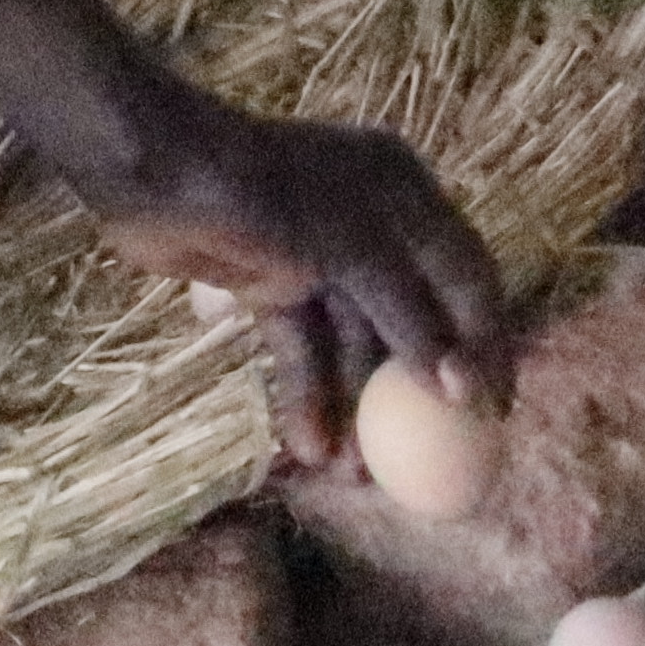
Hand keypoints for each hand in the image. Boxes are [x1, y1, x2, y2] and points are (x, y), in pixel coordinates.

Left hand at [85, 88, 511, 470]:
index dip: (485, 345)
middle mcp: (372, 221)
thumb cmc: (262, 193)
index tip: (493, 414)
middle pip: (412, 319)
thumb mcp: (350, 250)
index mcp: (407, 194)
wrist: (152, 170)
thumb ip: (409, 318)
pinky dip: (308, 392)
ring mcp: (318, 254)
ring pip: (353, 341)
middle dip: (412, 392)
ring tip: (352, 474)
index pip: (468, 278)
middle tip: (424, 459)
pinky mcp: (270, 281)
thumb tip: (462, 387)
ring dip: (353, 406)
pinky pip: (303, 345)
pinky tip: (310, 446)